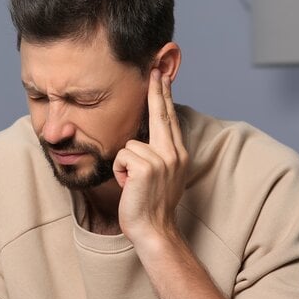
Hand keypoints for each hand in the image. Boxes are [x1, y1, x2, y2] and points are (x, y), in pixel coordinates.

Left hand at [113, 69, 188, 243]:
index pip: (170, 119)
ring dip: (124, 165)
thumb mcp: (161, 176)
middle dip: (156, 90)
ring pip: (130, 145)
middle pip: (160, 114)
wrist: (154, 229)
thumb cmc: (151, 206)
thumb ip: (158, 155)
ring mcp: (162, 159)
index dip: (164, 97)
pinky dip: (120, 172)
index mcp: (178, 155)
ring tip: (133, 184)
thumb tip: (144, 139)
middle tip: (154, 68)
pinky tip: (129, 186)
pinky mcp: (146, 166)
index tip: (161, 77)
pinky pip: (122, 156)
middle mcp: (174, 154)